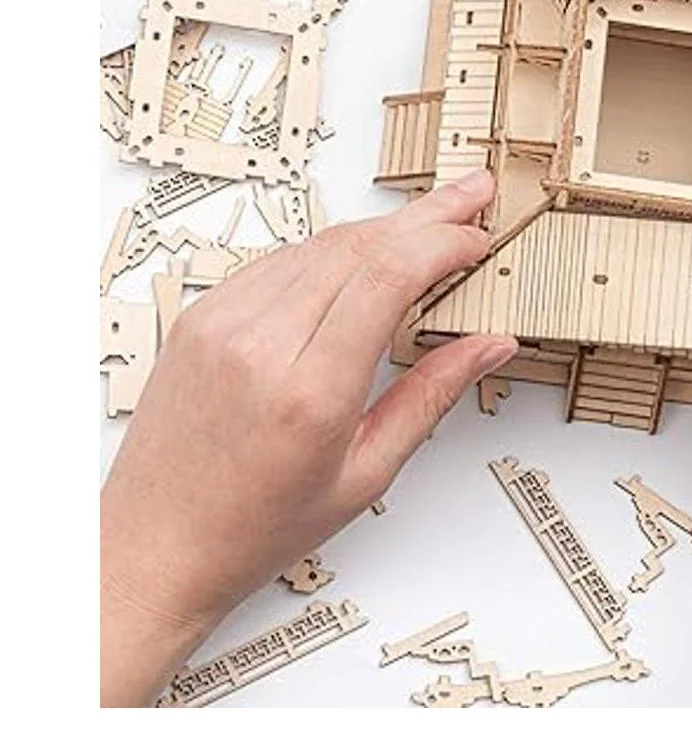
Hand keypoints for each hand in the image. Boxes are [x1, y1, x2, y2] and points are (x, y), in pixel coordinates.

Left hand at [100, 170, 516, 705]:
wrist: (154, 544)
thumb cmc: (254, 525)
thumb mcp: (365, 473)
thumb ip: (432, 396)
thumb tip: (488, 345)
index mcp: (308, 392)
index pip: (387, 277)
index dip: (443, 243)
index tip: (479, 240)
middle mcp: (259, 344)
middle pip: (359, 245)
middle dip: (427, 217)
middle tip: (473, 197)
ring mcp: (222, 322)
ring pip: (321, 243)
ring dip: (383, 228)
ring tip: (431, 220)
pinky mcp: (202, 315)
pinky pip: (282, 260)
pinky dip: (333, 249)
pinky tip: (365, 252)